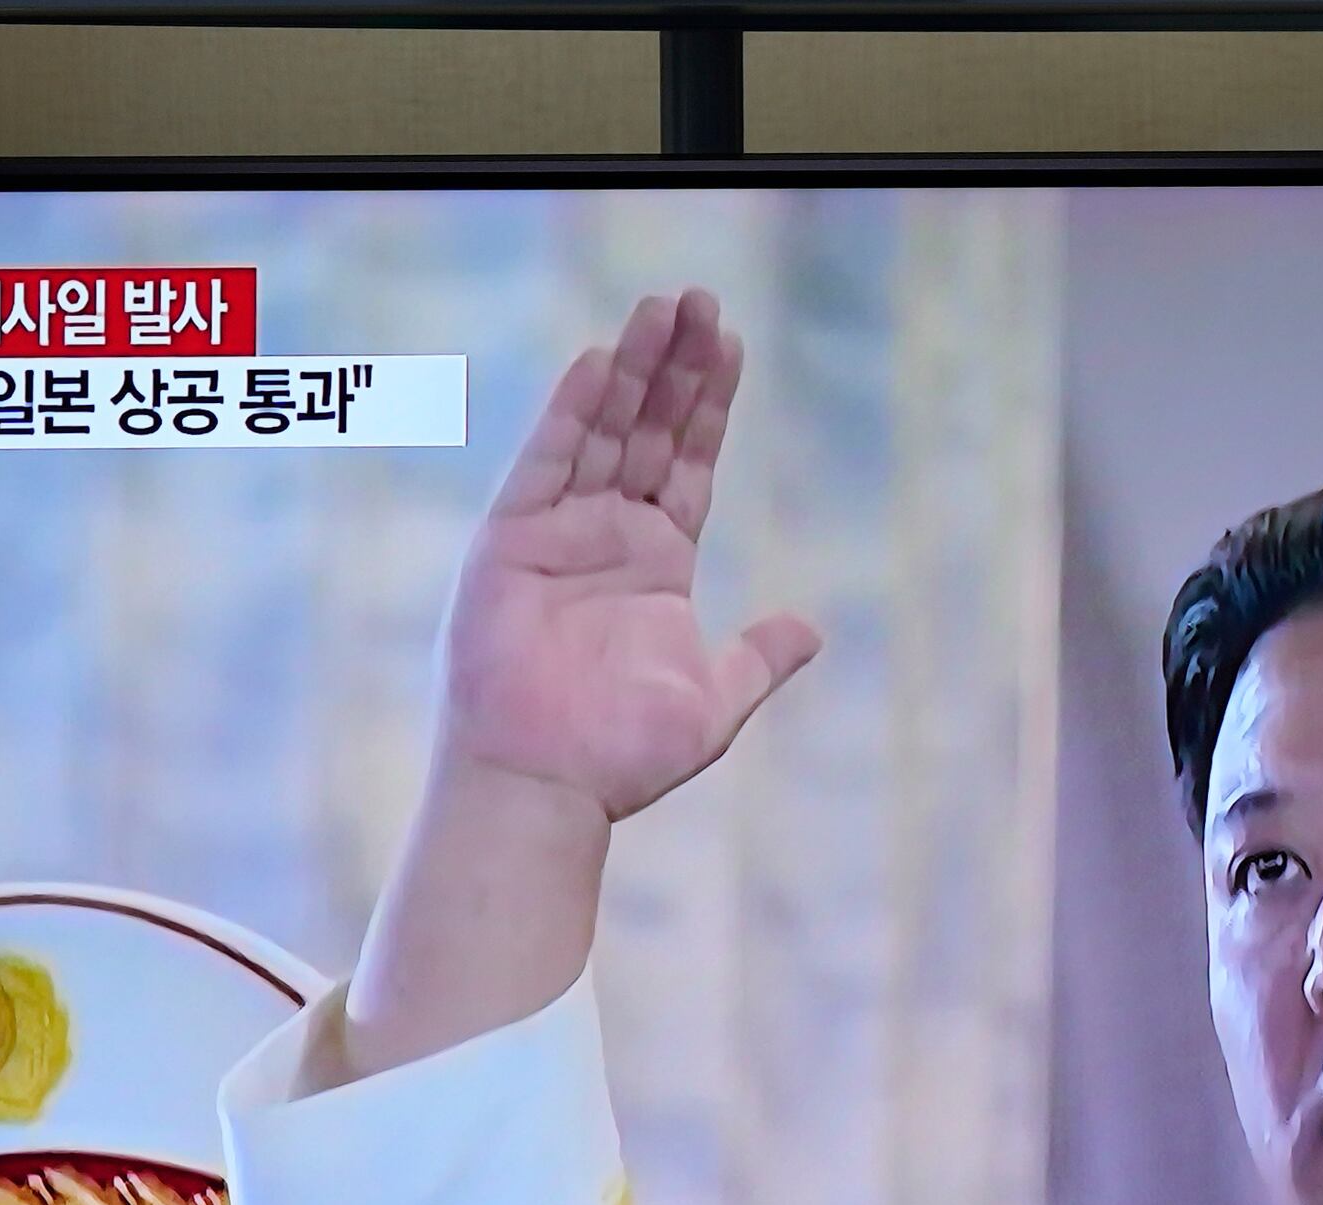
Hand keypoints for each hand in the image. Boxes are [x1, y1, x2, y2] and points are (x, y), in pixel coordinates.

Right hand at [432, 289, 822, 824]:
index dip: (709, 407)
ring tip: (663, 309)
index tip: (731, 346)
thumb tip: (810, 628)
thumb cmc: (622, 755)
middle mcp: (607, 536)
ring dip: (633, 370)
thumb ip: (758, 657)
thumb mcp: (715, 701)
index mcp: (656, 564)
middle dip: (675, 369)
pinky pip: (548, 462)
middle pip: (648, 432)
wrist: (548, 785)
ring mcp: (559, 532)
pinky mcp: (513, 540)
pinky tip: (604, 362)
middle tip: (700, 301)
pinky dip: (574, 413)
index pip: (687, 464)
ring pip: (602, 432)